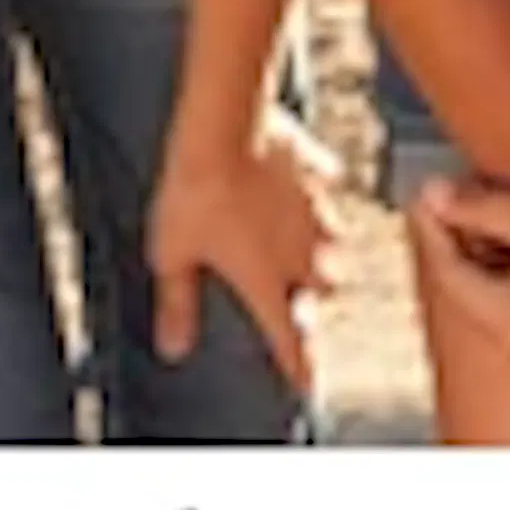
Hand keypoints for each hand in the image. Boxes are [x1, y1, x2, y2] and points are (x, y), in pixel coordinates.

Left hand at [148, 111, 333, 395]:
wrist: (226, 124)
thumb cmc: (194, 191)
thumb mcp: (171, 252)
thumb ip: (177, 303)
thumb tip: (173, 347)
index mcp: (267, 283)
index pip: (292, 339)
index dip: (301, 366)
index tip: (309, 384)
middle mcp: (303, 255)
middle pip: (326, 294)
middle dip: (316, 302)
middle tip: (302, 304)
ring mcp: (319, 212)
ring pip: (337, 247)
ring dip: (326, 255)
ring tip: (311, 252)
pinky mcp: (322, 172)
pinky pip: (331, 191)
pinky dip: (321, 198)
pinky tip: (309, 189)